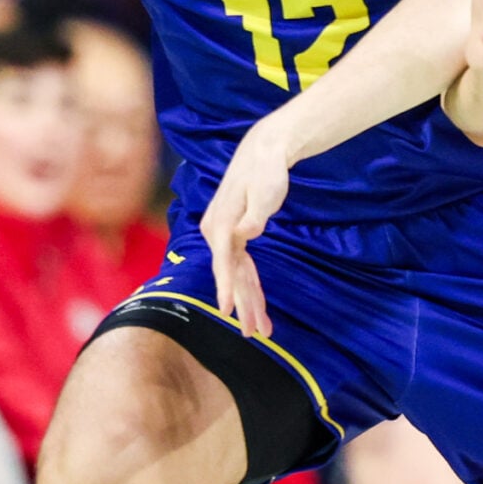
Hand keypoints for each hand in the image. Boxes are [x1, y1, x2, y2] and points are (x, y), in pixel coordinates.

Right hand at [201, 132, 289, 340]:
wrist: (264, 150)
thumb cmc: (266, 170)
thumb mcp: (265, 192)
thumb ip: (255, 216)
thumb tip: (245, 234)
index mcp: (221, 224)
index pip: (222, 263)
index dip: (225, 289)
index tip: (227, 312)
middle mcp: (217, 231)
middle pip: (230, 275)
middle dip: (244, 305)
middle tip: (256, 333)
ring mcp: (223, 233)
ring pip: (236, 274)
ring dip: (249, 300)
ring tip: (261, 327)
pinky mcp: (234, 233)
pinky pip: (241, 265)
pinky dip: (250, 284)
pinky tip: (256, 302)